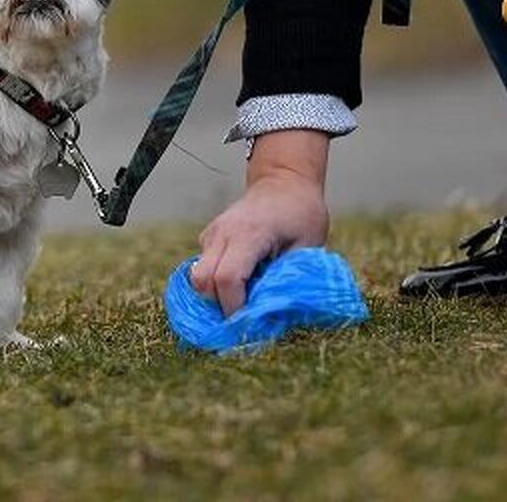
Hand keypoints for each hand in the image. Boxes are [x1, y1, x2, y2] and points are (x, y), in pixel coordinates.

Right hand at [191, 130, 330, 315]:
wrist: (283, 181)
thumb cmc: (302, 214)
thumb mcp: (308, 247)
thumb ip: (288, 279)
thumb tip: (273, 313)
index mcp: (249, 234)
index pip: (228, 278)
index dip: (235, 307)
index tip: (250, 324)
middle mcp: (223, 233)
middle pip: (203, 280)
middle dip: (219, 305)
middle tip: (245, 316)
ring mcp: (212, 233)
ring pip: (197, 276)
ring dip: (216, 294)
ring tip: (245, 297)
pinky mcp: (209, 237)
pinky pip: (203, 266)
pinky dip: (217, 281)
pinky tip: (242, 280)